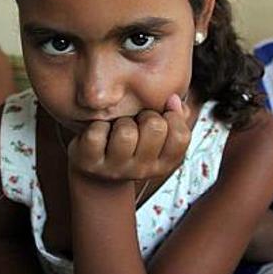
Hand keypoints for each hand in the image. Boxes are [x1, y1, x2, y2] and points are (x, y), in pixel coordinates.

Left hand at [67, 94, 190, 181]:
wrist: (96, 174)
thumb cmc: (131, 147)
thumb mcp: (158, 137)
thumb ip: (175, 118)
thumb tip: (173, 99)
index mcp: (163, 164)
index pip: (181, 137)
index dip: (174, 118)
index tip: (163, 115)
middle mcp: (142, 170)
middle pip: (155, 127)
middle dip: (146, 115)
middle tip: (138, 121)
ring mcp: (115, 169)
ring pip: (126, 132)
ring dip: (121, 121)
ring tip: (118, 127)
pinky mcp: (91, 163)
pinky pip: (97, 134)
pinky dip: (96, 126)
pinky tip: (100, 131)